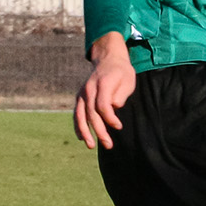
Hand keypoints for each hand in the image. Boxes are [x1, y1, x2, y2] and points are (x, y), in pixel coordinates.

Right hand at [74, 32, 136, 149]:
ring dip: (85, 132)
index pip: (103, 105)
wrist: (108, 60)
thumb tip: (113, 107)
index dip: (110, 118)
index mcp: (103, 84)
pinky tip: (82, 138)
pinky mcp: (80, 97)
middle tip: (108, 144)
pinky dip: (78, 125)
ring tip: (91, 146)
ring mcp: (83, 93)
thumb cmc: (122, 72)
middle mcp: (89, 89)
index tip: (119, 126)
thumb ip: (121, 95)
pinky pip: (77, 113)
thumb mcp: (128, 80)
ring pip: (81, 115)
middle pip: (92, 113)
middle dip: (99, 131)